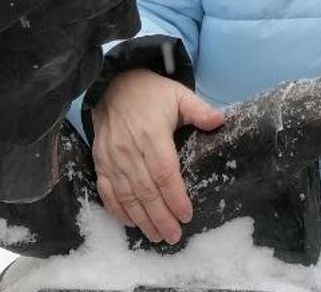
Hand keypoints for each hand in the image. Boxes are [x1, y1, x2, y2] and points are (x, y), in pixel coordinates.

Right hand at [90, 68, 224, 243]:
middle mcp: (129, 149)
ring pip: (127, 196)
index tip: (186, 214)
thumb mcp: (178, 94)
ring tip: (156, 236)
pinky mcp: (100, 161)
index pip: (164, 173)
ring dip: (141, 219)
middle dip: (161, 217)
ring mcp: (112, 157)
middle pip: (146, 191)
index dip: (175, 197)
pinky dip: (117, 210)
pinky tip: (130, 222)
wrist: (113, 85)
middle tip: (174, 236)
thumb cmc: (150, 93)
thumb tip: (220, 121)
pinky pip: (106, 191)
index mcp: (151, 133)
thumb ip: (199, 109)